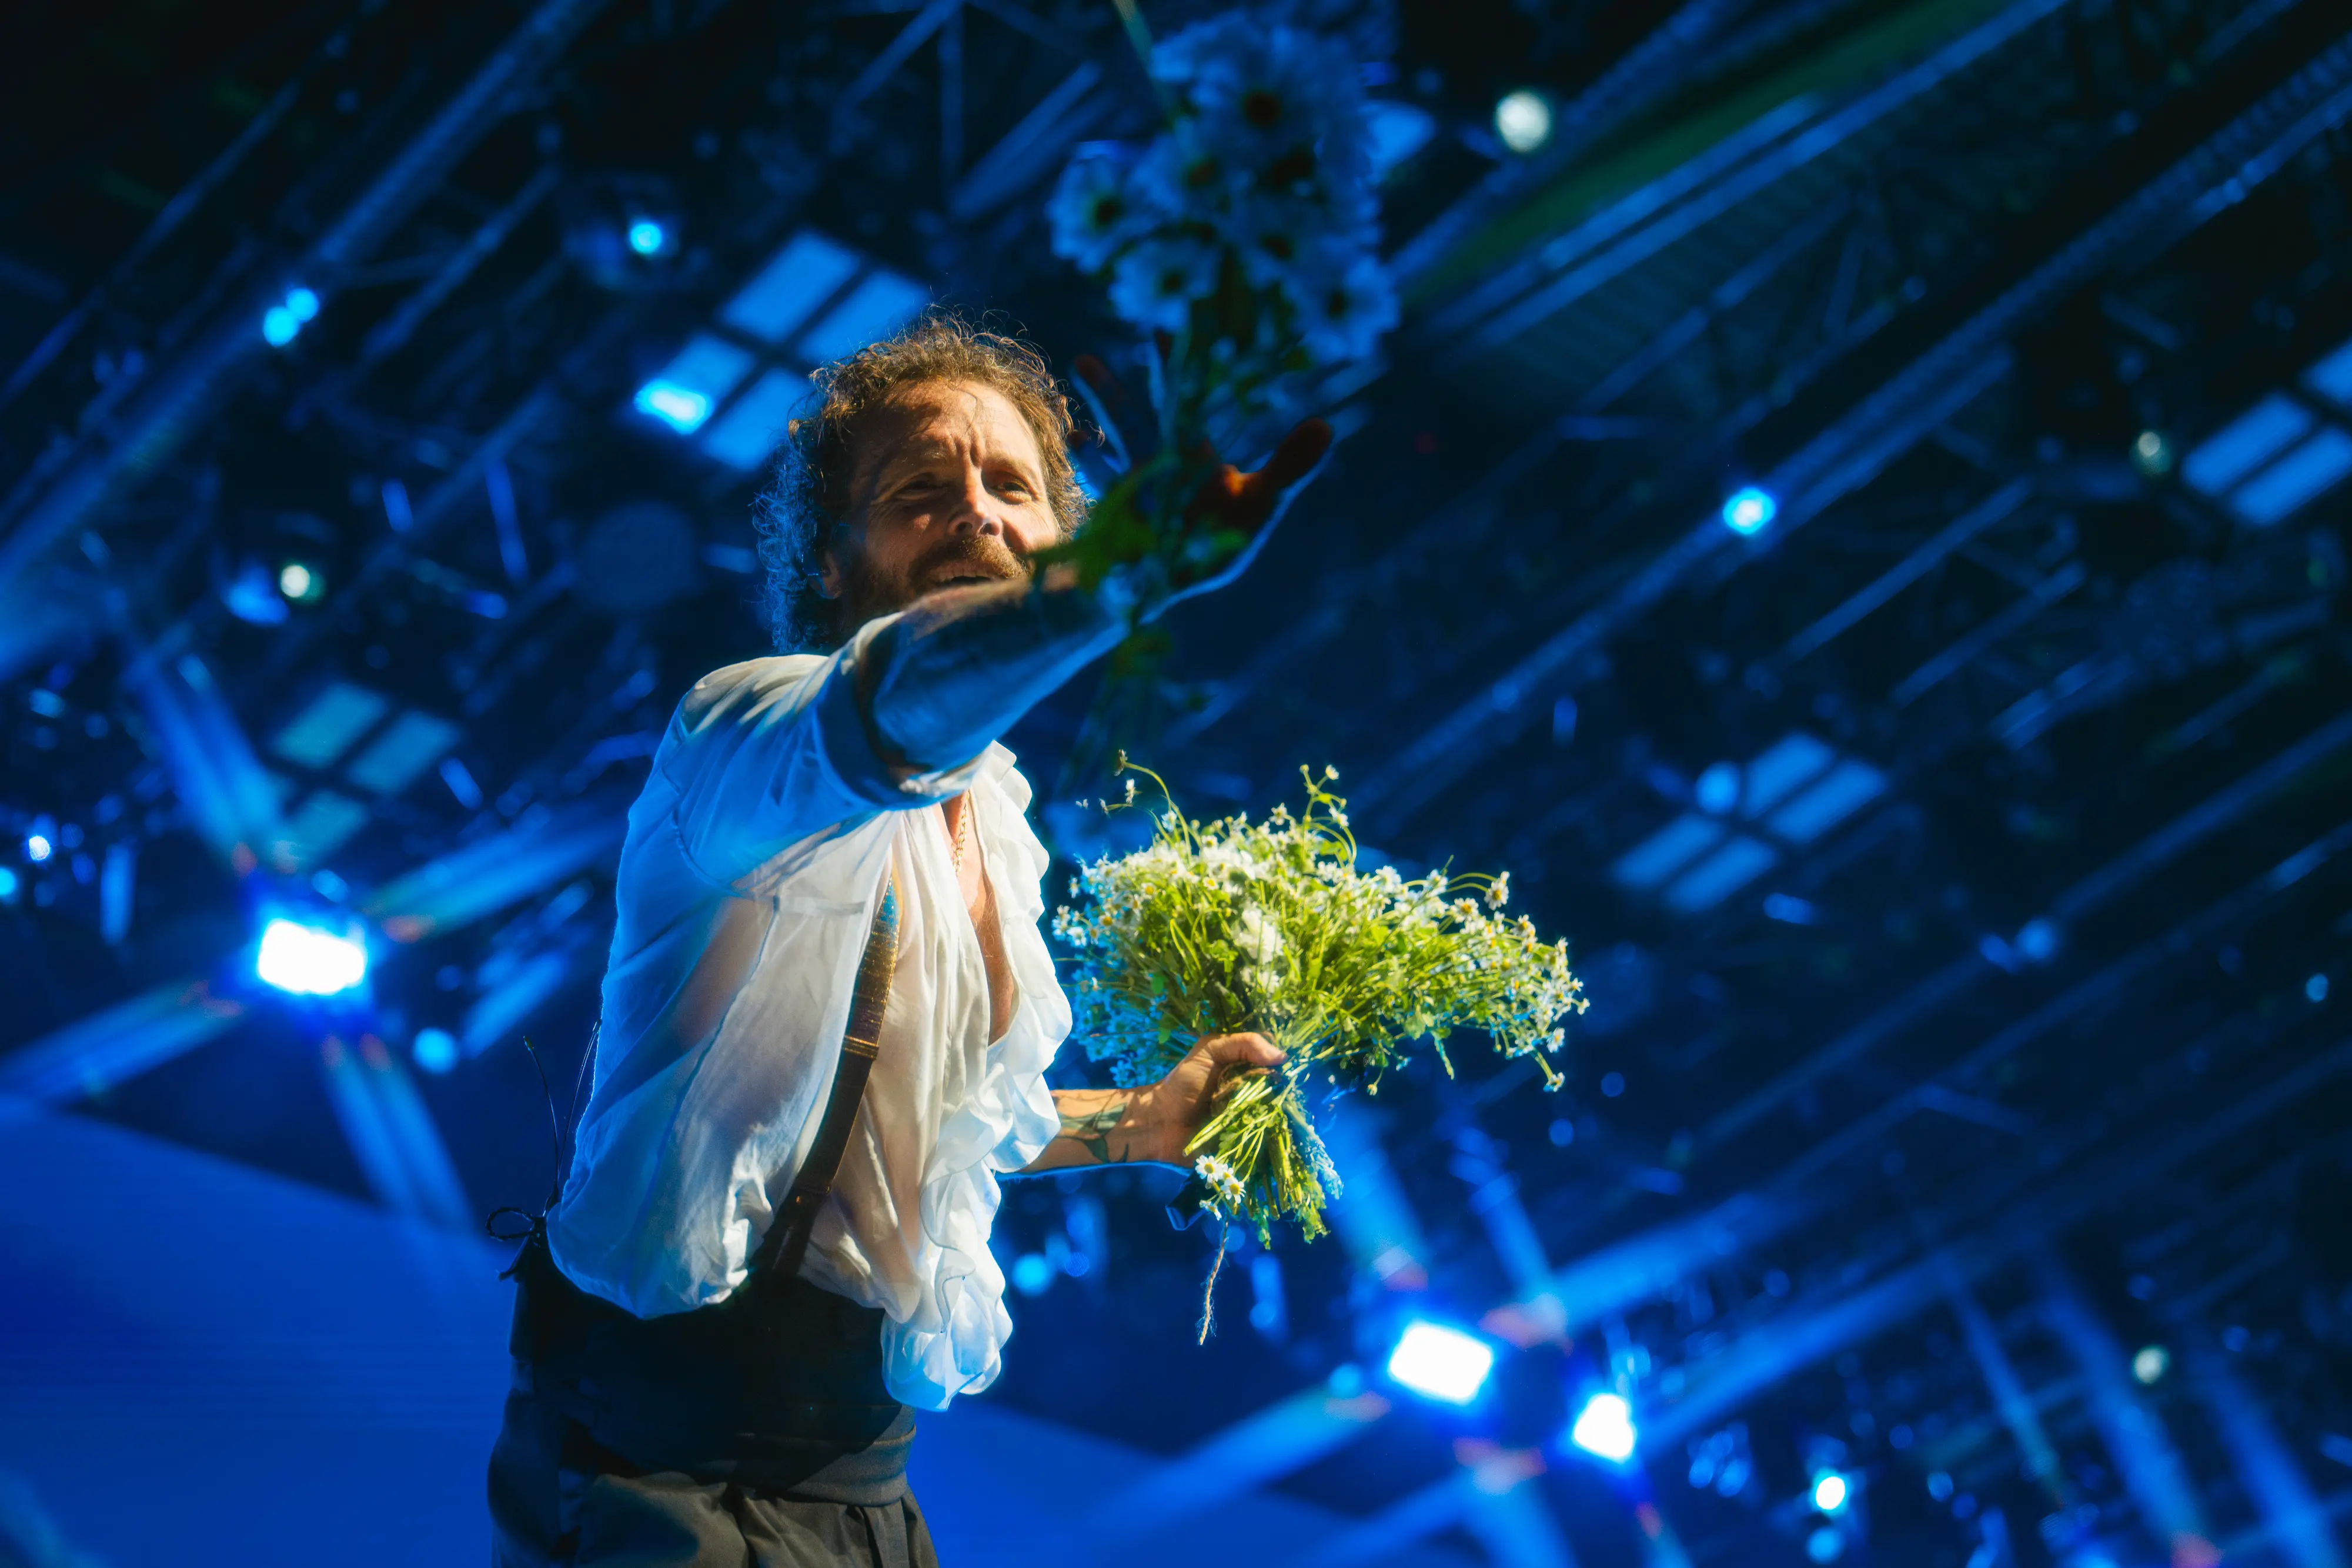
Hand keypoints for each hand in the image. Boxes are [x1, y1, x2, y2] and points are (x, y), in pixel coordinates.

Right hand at [1069, 353, 1331, 613]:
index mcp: (1191, 454)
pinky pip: (1108, 488)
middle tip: (1116, 335)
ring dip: (1107, 401)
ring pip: (1120, 438)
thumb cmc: (1214, 543)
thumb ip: (1290, 468)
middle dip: (1131, 375)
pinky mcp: (1122, 519)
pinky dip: (1094, 463)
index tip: (1166, 327)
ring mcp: (1136, 489)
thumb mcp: (1260, 505)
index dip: (1177, 366)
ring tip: (1085, 359)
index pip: (1185, 402)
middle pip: (1143, 413)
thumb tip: (1326, 424)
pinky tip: (1078, 438)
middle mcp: (1159, 463)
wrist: (1172, 584)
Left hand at [1129, 1032, 1284, 1165]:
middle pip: (1283, 1091)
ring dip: (1283, 1116)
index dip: (1288, 1065)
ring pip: (1280, 1116)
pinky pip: (1268, 1140)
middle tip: (1294, 1093)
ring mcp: (1252, 1118)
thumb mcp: (1209, 1051)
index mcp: (1247, 1068)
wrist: (1161, 1123)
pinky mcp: (1247, 1142)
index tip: (1299, 1067)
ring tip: (1289, 1115)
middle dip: (1289, 1092)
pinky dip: (1274, 1138)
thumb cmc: (1183, 1084)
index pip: (1278, 1063)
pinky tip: (1281, 1134)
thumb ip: (1243, 1044)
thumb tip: (1282, 1056)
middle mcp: (1254, 1092)